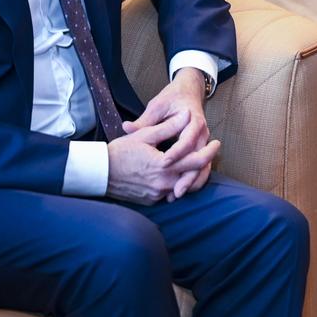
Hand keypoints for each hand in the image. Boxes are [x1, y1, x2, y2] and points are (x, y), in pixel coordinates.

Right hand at [106, 110, 220, 204]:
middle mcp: (163, 184)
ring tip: (197, 162)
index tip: (217, 142)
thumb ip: (169, 127)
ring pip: (183, 187)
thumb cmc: (120, 151)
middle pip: (194, 177)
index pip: (196, 161)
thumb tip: (186, 115)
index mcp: (164, 166)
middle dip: (205, 165)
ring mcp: (157, 195)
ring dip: (192, 176)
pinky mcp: (151, 201)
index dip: (210, 152)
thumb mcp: (145, 135)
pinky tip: (178, 173)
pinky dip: (177, 183)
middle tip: (211, 151)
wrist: (99, 173)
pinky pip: (170, 193)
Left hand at [124, 68, 212, 200]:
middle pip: (199, 158)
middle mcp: (201, 132)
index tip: (165, 162)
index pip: (187, 139)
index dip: (177, 152)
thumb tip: (126, 127)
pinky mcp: (200, 148)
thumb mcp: (157, 106)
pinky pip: (200, 167)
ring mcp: (203, 141)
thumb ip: (143, 121)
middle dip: (188, 176)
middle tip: (175, 192)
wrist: (189, 92)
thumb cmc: (171, 99)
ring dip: (192, 182)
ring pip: (203, 166)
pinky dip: (193, 180)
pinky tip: (178, 190)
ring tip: (176, 195)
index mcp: (192, 119)